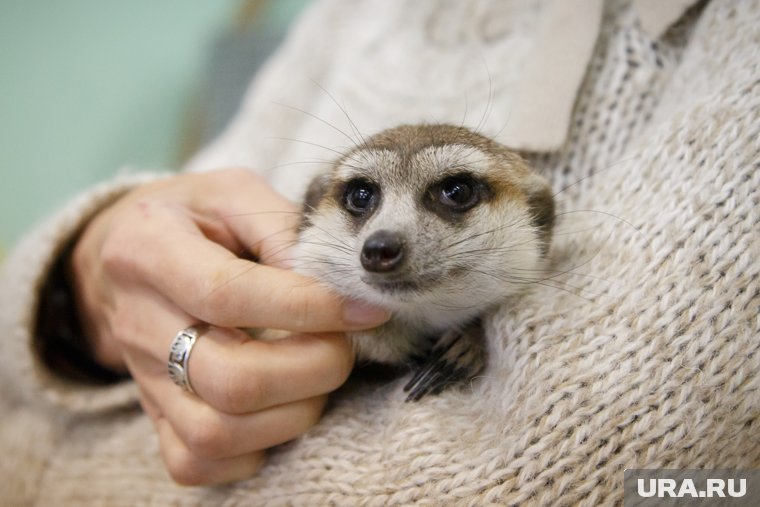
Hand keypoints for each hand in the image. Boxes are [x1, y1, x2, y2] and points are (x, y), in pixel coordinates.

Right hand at [69, 169, 388, 484]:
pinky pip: (196, 462)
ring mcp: (141, 377)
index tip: (365, 309)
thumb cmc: (195, 217)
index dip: (309, 308)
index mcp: (149, 249)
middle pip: (229, 379)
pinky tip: (278, 409)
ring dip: (293, 414)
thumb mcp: (234, 194)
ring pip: (215, 432)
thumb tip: (336, 284)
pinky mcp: (152, 414)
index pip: (229, 294)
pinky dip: (252, 450)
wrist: (127, 253)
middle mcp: (137, 322)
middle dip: (313, 369)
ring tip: (317, 376)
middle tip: (344, 346)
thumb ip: (282, 230)